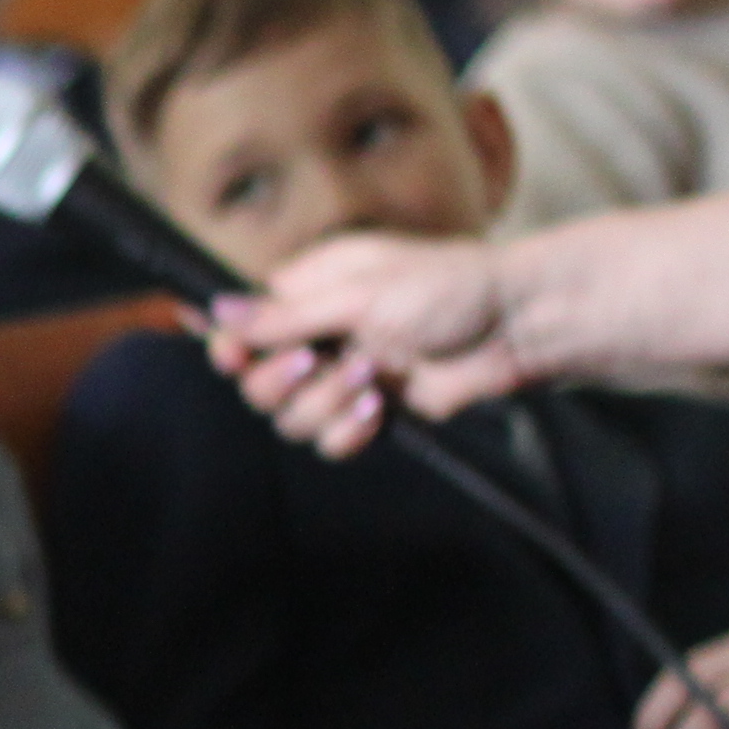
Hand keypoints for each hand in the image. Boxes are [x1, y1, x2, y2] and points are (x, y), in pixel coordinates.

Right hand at [203, 232, 527, 456]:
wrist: (515, 326)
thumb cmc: (446, 287)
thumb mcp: (357, 292)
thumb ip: (283, 314)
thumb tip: (213, 310)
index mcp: (306, 292)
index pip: (239, 329)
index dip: (231, 349)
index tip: (235, 358)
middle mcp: (318, 337)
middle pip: (255, 383)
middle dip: (280, 380)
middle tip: (315, 363)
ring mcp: (343, 378)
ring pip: (291, 418)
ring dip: (325, 402)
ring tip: (371, 376)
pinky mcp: (373, 413)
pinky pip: (331, 441)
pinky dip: (349, 431)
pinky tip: (379, 408)